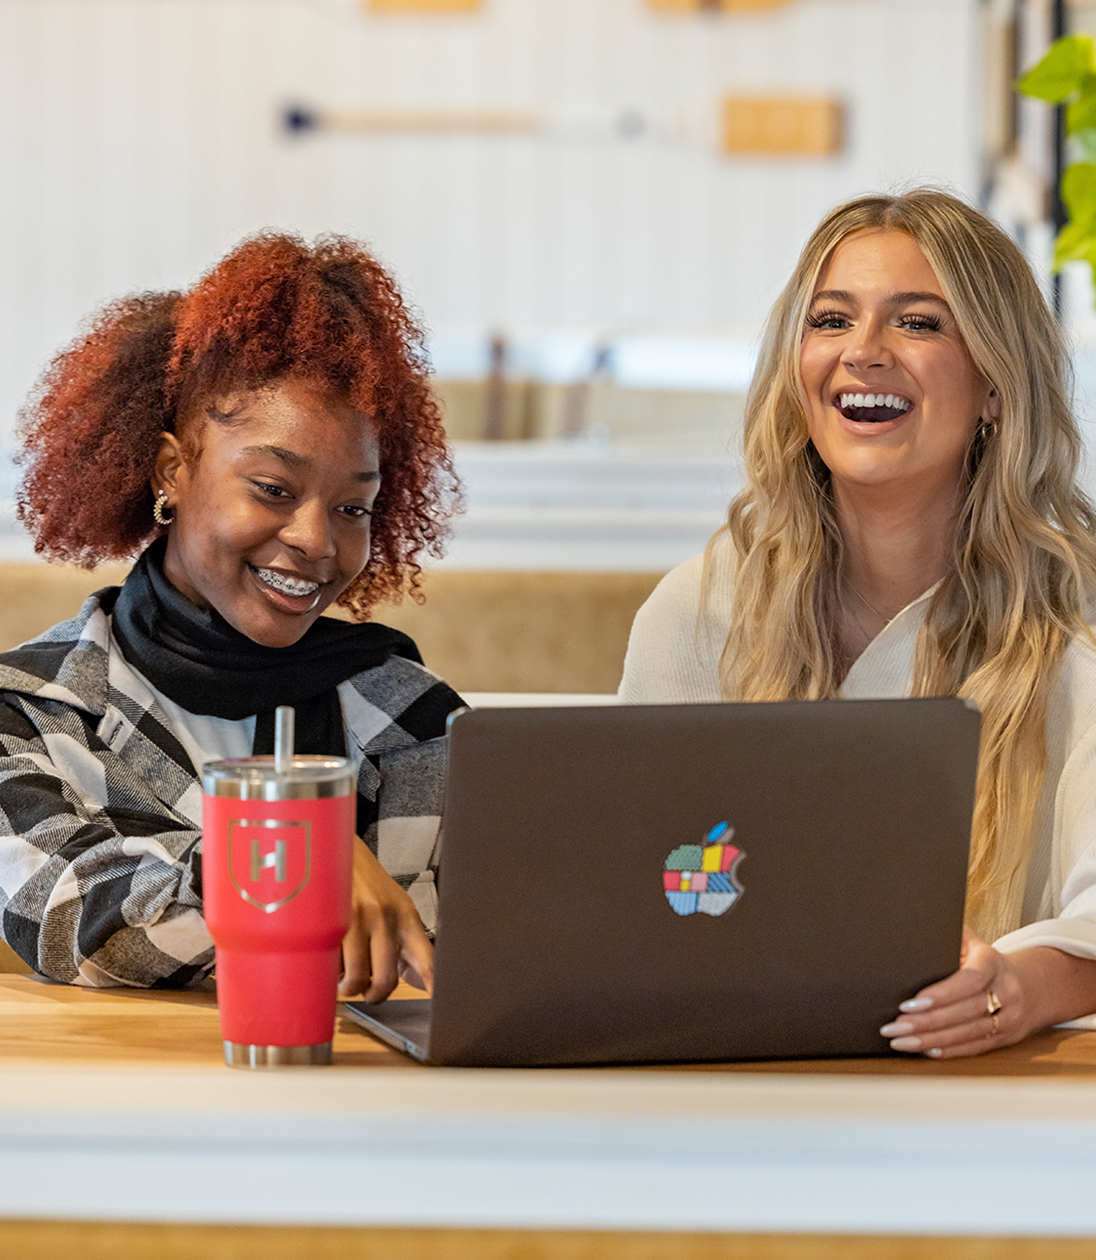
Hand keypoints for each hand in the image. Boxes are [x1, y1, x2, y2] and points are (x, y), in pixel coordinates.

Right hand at [338, 839, 433, 1003]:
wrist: (334, 846)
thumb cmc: (364, 880)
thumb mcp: (394, 905)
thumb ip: (405, 943)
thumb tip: (419, 981)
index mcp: (407, 917)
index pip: (428, 960)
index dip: (433, 987)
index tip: (442, 1008)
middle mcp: (386, 917)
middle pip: (387, 980)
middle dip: (375, 995)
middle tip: (368, 992)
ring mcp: (358, 918)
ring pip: (357, 978)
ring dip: (350, 988)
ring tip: (345, 978)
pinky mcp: (331, 920)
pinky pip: (333, 965)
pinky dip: (330, 973)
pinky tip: (330, 961)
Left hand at [879, 928, 1029, 1058]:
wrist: (1034, 985)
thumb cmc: (987, 961)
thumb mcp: (972, 941)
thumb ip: (947, 936)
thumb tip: (914, 927)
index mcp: (993, 963)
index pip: (968, 981)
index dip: (940, 994)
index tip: (911, 1002)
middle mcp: (1005, 992)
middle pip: (964, 1012)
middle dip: (926, 1022)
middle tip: (894, 1026)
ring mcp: (1008, 1018)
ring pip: (967, 1034)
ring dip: (931, 1040)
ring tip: (900, 1041)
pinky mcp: (1005, 1038)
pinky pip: (975, 1047)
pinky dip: (949, 1051)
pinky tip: (926, 1050)